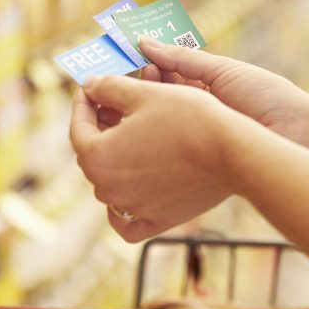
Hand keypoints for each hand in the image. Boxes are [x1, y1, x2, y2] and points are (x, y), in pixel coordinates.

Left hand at [69, 75, 236, 241]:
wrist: (231, 151)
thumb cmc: (187, 118)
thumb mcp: (143, 93)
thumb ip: (108, 88)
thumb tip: (90, 86)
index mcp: (97, 157)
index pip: (78, 128)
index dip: (83, 103)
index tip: (91, 88)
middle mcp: (108, 189)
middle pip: (93, 155)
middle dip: (99, 128)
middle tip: (112, 106)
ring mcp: (132, 208)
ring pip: (109, 183)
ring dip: (114, 158)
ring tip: (131, 135)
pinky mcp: (156, 221)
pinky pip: (127, 221)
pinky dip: (123, 207)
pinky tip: (130, 187)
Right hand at [138, 37, 308, 140]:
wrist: (295, 133)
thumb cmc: (265, 96)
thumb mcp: (221, 70)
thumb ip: (182, 58)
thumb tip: (145, 42)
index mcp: (205, 87)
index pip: (168, 72)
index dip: (150, 63)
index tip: (132, 54)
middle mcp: (197, 110)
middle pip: (159, 94)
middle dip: (145, 81)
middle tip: (136, 73)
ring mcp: (194, 133)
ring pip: (159, 116)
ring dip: (146, 100)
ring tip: (140, 89)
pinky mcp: (193, 156)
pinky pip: (166, 140)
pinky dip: (151, 127)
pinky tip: (141, 116)